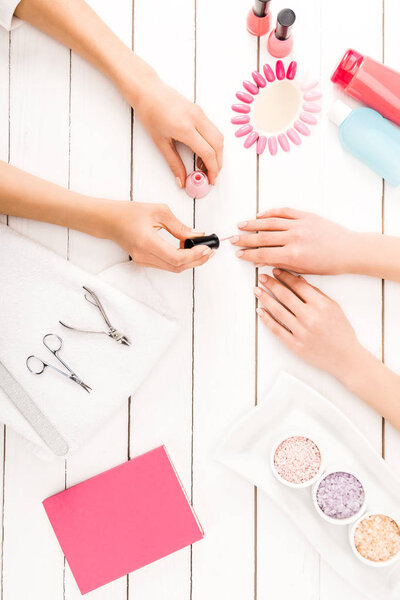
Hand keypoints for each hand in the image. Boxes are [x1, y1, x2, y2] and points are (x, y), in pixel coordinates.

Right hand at [103, 200, 213, 271]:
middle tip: (210, 251)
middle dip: (197, 260)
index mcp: (147, 242)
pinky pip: (167, 265)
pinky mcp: (144, 261)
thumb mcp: (158, 211)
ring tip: (202, 250)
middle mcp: (144, 255)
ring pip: (173, 268)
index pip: (176, 257)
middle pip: (177, 266)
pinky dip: (180, 260)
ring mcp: (143, 261)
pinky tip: (187, 250)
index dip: (194, 256)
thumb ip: (179, 226)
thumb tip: (197, 234)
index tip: (207, 248)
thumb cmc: (129, 213)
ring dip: (190, 261)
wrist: (108, 220)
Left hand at [130, 76, 222, 187]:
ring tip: (205, 165)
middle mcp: (196, 119)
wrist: (147, 90)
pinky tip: (202, 151)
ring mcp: (200, 113)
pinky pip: (213, 129)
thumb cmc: (149, 113)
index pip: (208, 152)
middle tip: (211, 176)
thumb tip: (181, 181)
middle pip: (218, 145)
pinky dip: (213, 143)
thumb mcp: (160, 142)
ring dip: (217, 153)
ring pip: (218, 136)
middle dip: (218, 163)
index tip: (210, 180)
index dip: (212, 169)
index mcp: (185, 128)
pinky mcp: (200, 110)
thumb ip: (173, 163)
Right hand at [232, 208, 355, 274]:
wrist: (349, 250)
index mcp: (293, 255)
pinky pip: (284, 212)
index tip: (239, 254)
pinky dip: (271, 213)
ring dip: (253, 223)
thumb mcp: (303, 270)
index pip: (263, 254)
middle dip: (245, 239)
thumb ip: (281, 265)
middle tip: (233, 239)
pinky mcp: (306, 215)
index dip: (248, 254)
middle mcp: (294, 238)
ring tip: (241, 225)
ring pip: (270, 222)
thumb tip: (263, 262)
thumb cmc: (329, 263)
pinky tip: (261, 215)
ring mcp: (300, 224)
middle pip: (262, 237)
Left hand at [254, 269, 359, 377]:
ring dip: (265, 298)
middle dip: (271, 284)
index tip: (276, 271)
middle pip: (285, 295)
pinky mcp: (294, 344)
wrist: (344, 357)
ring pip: (278, 310)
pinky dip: (266, 319)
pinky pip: (277, 329)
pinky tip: (260, 311)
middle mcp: (310, 317)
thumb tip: (299, 280)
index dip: (284, 277)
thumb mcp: (334, 308)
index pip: (298, 286)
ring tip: (257, 291)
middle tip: (262, 277)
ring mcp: (301, 332)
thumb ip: (316, 293)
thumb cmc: (341, 332)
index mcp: (321, 305)